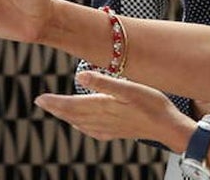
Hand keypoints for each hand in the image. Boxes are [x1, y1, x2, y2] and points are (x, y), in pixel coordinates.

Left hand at [36, 70, 194, 149]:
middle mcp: (103, 119)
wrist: (169, 127)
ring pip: (81, 122)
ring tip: (57, 110)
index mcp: (103, 107)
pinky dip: (83, 126)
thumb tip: (81, 77)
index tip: (40, 99)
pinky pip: (93, 131)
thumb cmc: (153, 105)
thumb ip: (104, 83)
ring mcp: (110, 128)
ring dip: (67, 116)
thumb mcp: (130, 89)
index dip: (55, 102)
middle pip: (73, 114)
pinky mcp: (118, 132)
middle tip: (41, 102)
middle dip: (56, 108)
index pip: (72, 105)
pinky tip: (82, 126)